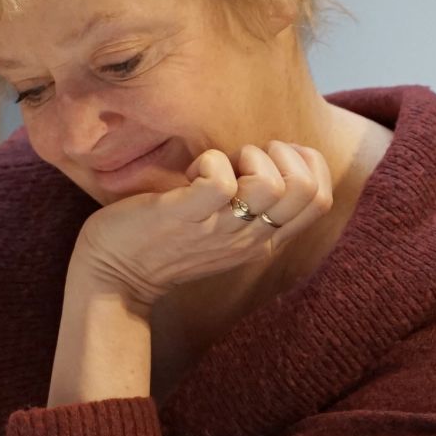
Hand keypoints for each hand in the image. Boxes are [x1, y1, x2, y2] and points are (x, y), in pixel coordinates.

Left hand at [74, 141, 335, 305]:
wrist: (114, 279)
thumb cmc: (164, 243)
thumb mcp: (221, 231)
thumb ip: (249, 205)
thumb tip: (268, 157)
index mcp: (263, 239)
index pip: (321, 199)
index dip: (307, 164)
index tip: (270, 159)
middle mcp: (249, 237)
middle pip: (308, 191)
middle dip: (282, 155)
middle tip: (243, 160)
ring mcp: (219, 229)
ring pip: (272, 184)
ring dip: (247, 157)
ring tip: (216, 166)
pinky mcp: (185, 217)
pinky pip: (221, 182)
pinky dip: (209, 163)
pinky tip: (189, 175)